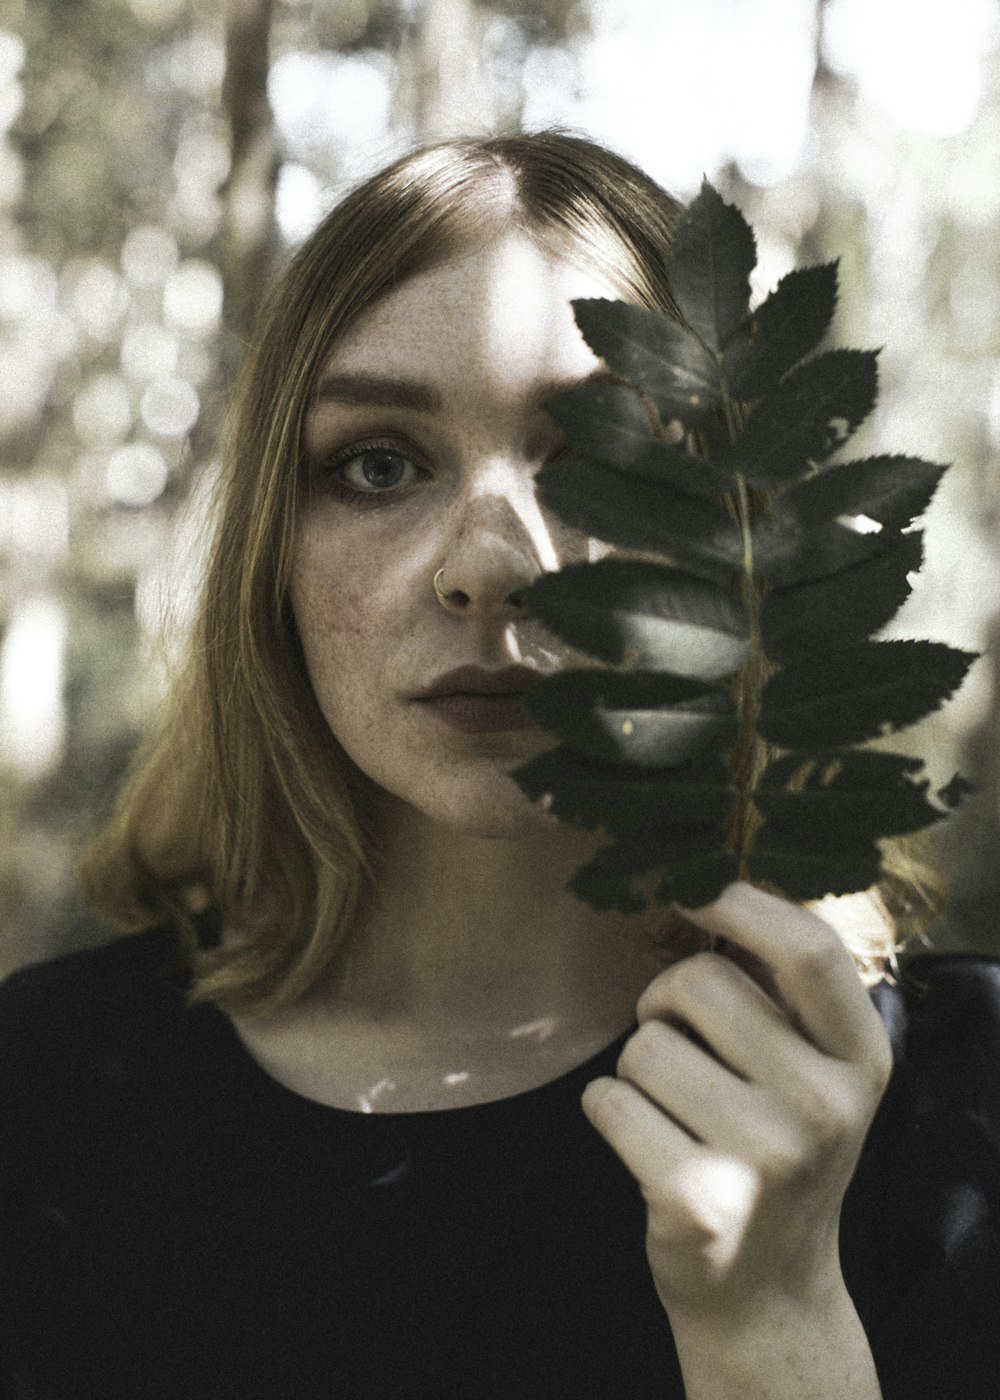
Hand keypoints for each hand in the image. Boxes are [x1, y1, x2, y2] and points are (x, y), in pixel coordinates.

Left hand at [581, 883, 891, 1394]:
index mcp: (861, 1058)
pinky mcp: (696, 1198)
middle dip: (664, 1001)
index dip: (737, 903)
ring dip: (637, 1067)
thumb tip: (704, 884)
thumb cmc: (777, 1148)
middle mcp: (824, 1105)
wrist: (766, 1290)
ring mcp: (764, 1157)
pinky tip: (646, 1144)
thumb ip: (780, 989)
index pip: (808, 947)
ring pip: (643, 1044)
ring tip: (673, 1108)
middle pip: (698, 984)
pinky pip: (607, 1100)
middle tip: (680, 1045)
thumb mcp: (814, 1071)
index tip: (690, 894)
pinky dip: (609, 1110)